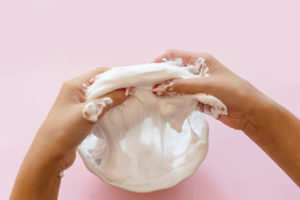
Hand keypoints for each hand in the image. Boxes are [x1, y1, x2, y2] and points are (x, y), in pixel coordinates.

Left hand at [30, 67, 128, 167]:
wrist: (49, 155)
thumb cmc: (65, 130)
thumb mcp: (89, 112)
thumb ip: (108, 100)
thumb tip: (127, 91)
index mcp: (74, 85)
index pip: (99, 73)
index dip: (116, 75)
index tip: (131, 81)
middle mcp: (76, 92)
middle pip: (100, 83)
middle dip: (116, 87)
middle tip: (132, 92)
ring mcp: (77, 104)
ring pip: (100, 96)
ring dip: (113, 98)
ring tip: (127, 102)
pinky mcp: (80, 116)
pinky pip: (97, 107)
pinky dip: (108, 107)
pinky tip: (117, 112)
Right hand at [153, 49, 268, 130]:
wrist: (249, 112)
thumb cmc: (233, 91)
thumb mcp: (206, 85)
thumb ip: (182, 86)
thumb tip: (159, 87)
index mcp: (201, 60)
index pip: (175, 55)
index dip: (160, 60)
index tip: (149, 71)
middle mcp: (198, 71)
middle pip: (174, 71)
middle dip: (161, 78)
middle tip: (148, 86)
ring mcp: (198, 86)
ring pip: (177, 86)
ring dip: (167, 91)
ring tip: (154, 97)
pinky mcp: (199, 99)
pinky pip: (182, 98)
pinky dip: (174, 101)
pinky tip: (166, 105)